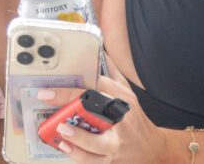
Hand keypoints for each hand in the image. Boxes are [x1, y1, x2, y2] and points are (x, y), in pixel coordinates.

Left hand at [37, 55, 166, 162]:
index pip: (97, 88)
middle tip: (50, 101)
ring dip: (76, 137)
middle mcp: (121, 121)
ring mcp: (117, 144)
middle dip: (72, 107)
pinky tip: (65, 147)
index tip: (52, 87)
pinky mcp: (112, 161)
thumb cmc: (136, 119)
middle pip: (96, 112)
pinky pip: (93, 161)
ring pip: (96, 144)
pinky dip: (78, 155)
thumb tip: (101, 52)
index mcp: (122, 100)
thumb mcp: (128, 94)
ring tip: (60, 130)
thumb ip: (113, 73)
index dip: (74, 87)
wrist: (153, 150)